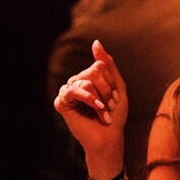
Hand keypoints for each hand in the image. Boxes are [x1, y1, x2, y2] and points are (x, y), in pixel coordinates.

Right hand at [54, 40, 127, 177]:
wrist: (109, 137)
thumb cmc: (115, 115)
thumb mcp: (117, 85)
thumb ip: (107, 64)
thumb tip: (95, 43)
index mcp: (89, 78)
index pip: (99, 65)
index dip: (111, 82)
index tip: (115, 99)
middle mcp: (77, 83)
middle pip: (93, 71)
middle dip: (106, 90)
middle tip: (108, 107)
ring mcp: (68, 93)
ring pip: (86, 80)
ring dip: (100, 98)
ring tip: (103, 111)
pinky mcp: (61, 103)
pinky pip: (73, 90)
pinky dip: (88, 99)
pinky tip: (96, 108)